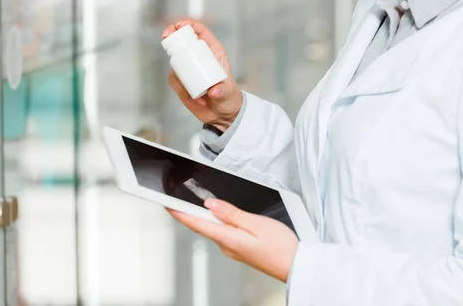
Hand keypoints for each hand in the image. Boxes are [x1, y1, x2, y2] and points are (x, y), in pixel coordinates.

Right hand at [163, 19, 243, 132]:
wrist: (222, 114)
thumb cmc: (229, 98)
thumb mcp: (228, 93)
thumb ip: (222, 91)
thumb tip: (213, 91)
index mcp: (213, 51)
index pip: (200, 31)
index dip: (188, 24)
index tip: (179, 25)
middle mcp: (199, 57)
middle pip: (182, 39)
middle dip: (172, 34)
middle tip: (166, 36)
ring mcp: (188, 68)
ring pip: (175, 60)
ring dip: (178, 71)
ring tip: (195, 92)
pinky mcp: (181, 81)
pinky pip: (173, 78)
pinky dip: (180, 87)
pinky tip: (194, 98)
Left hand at [168, 199, 298, 281]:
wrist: (296, 266)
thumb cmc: (281, 247)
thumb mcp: (256, 223)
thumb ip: (231, 213)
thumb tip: (210, 205)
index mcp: (228, 239)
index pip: (196, 224)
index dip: (179, 212)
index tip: (166, 203)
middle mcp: (226, 246)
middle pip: (203, 225)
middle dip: (189, 211)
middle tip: (177, 196)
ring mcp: (233, 249)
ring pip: (213, 228)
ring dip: (204, 216)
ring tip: (196, 201)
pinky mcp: (240, 249)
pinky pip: (223, 232)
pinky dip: (217, 221)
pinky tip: (218, 215)